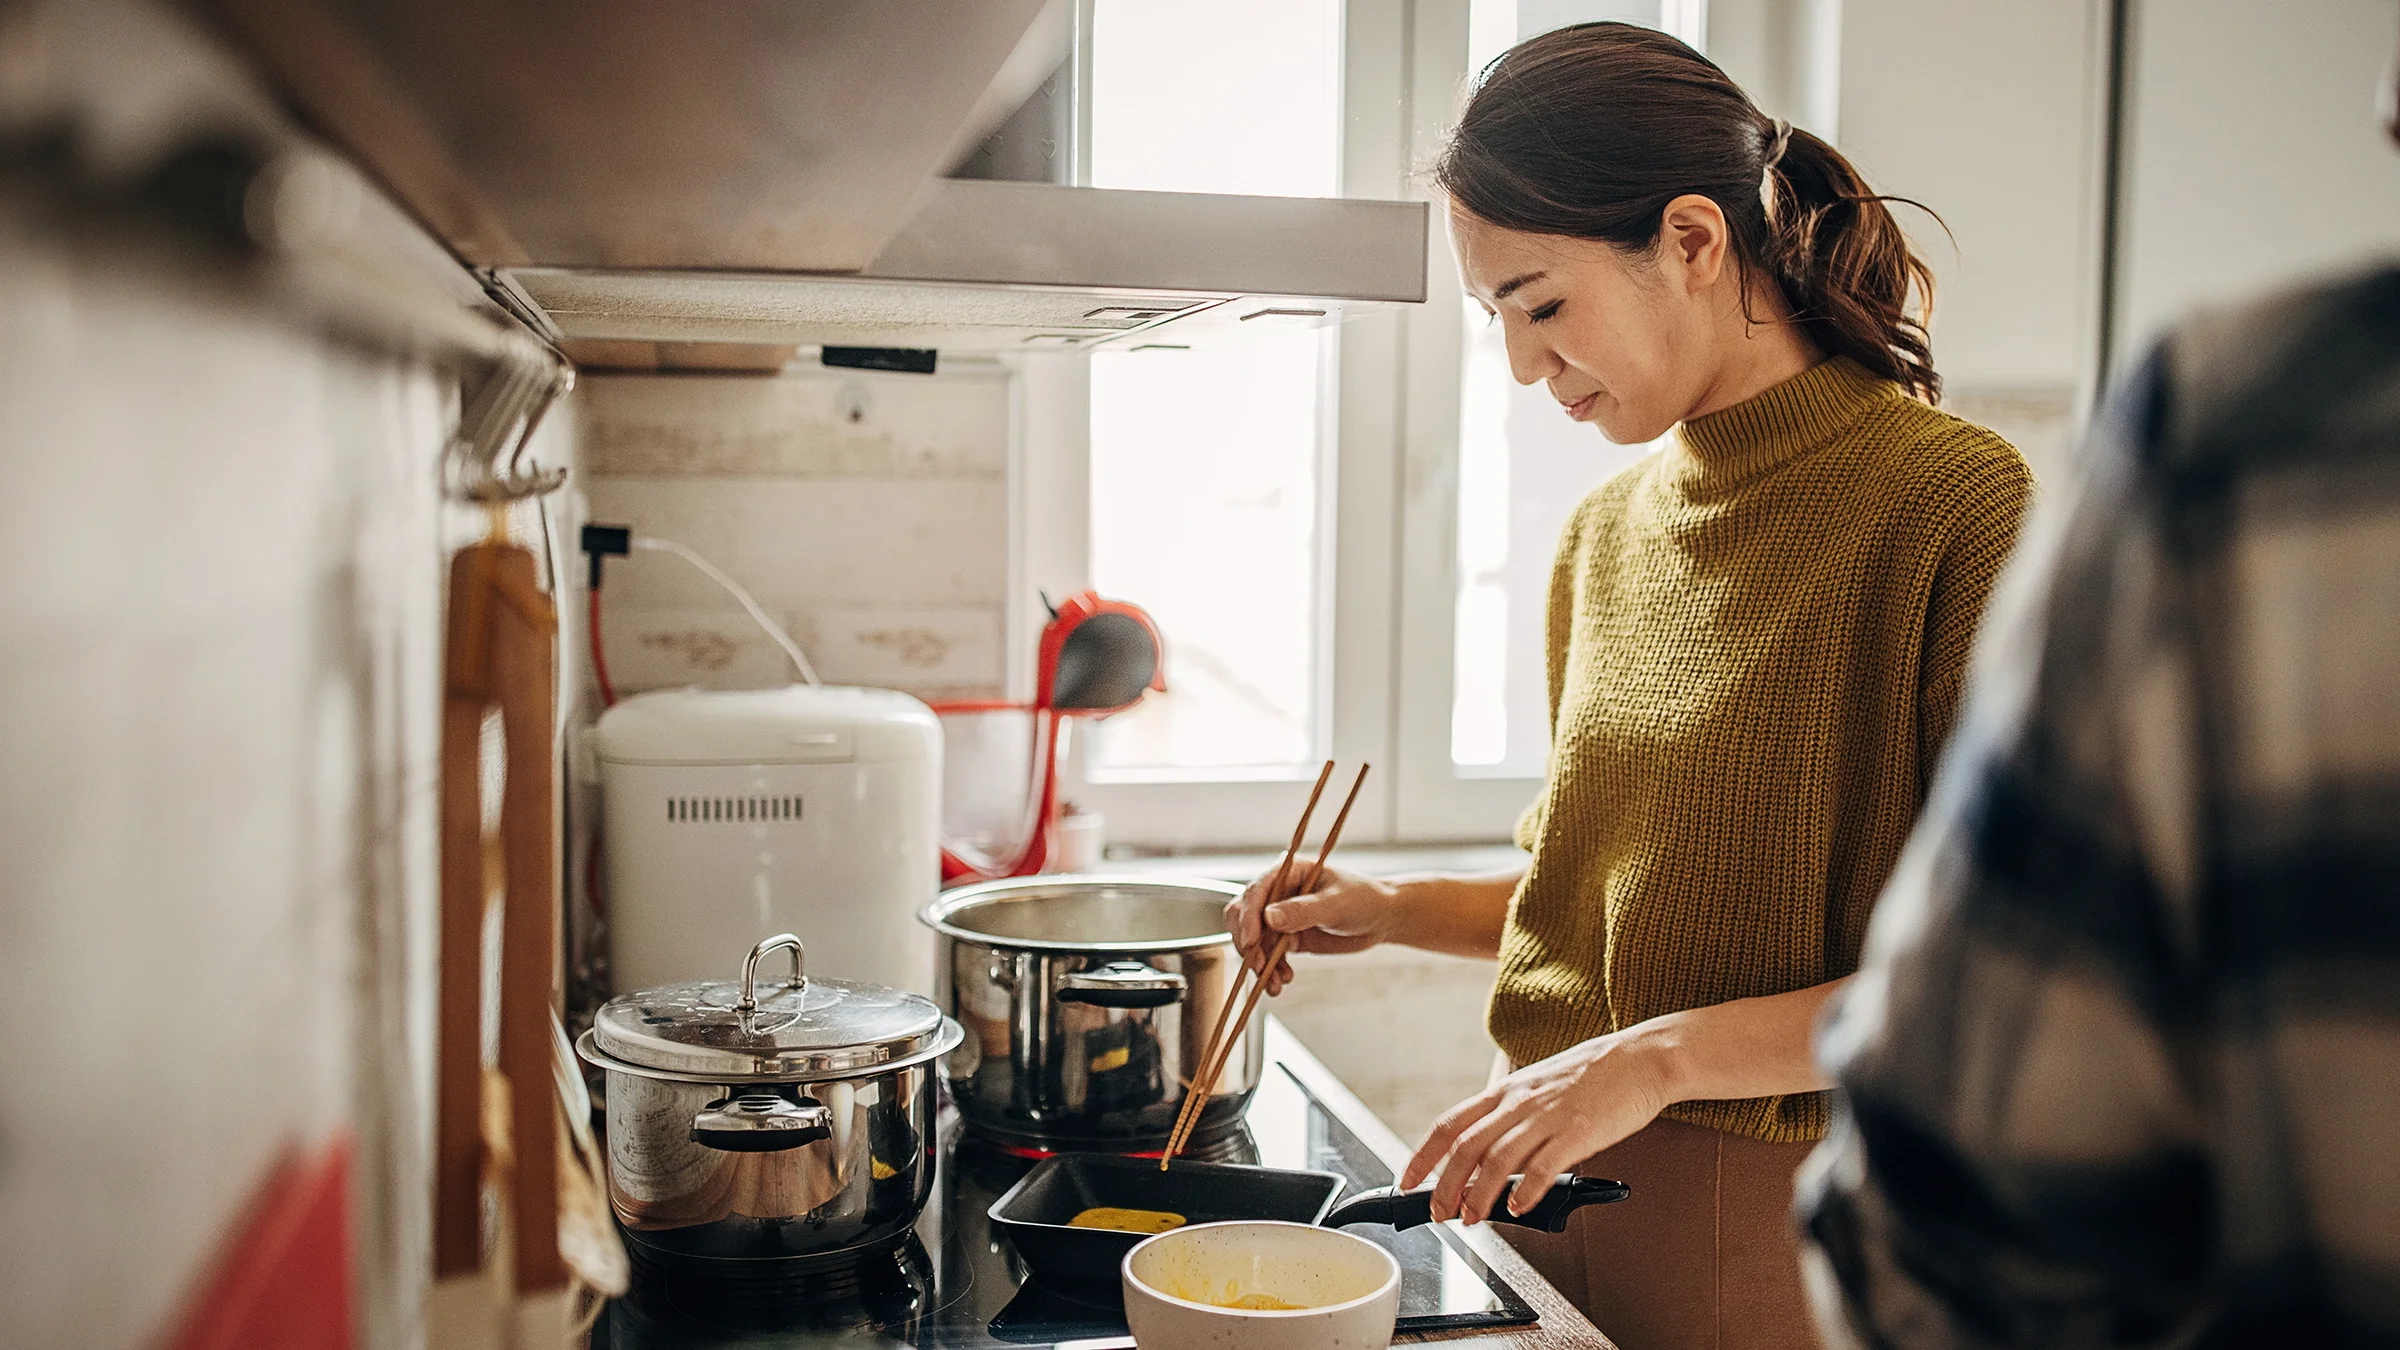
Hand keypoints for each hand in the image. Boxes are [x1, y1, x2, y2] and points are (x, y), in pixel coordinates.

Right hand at [1223, 864, 1401, 993]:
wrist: (1380, 919)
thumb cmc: (1364, 899)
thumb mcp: (1337, 903)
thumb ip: (1304, 911)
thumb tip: (1270, 917)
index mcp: (1288, 873)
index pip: (1256, 891)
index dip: (1249, 916)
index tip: (1252, 941)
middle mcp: (1278, 893)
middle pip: (1244, 915)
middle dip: (1248, 943)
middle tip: (1260, 965)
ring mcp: (1281, 916)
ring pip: (1254, 940)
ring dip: (1259, 963)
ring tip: (1275, 984)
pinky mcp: (1286, 937)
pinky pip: (1267, 954)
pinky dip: (1271, 969)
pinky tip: (1282, 980)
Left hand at [1400, 1032, 1673, 1225]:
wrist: (1642, 1057)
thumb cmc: (1593, 1076)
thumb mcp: (1539, 1087)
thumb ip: (1513, 1117)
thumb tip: (1487, 1155)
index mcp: (1507, 1091)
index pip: (1450, 1123)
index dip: (1423, 1154)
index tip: (1407, 1180)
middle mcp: (1519, 1102)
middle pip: (1466, 1146)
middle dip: (1445, 1185)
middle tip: (1438, 1213)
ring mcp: (1547, 1116)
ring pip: (1497, 1159)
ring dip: (1478, 1195)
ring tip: (1471, 1218)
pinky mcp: (1578, 1131)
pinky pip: (1544, 1165)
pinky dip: (1527, 1191)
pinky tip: (1519, 1208)